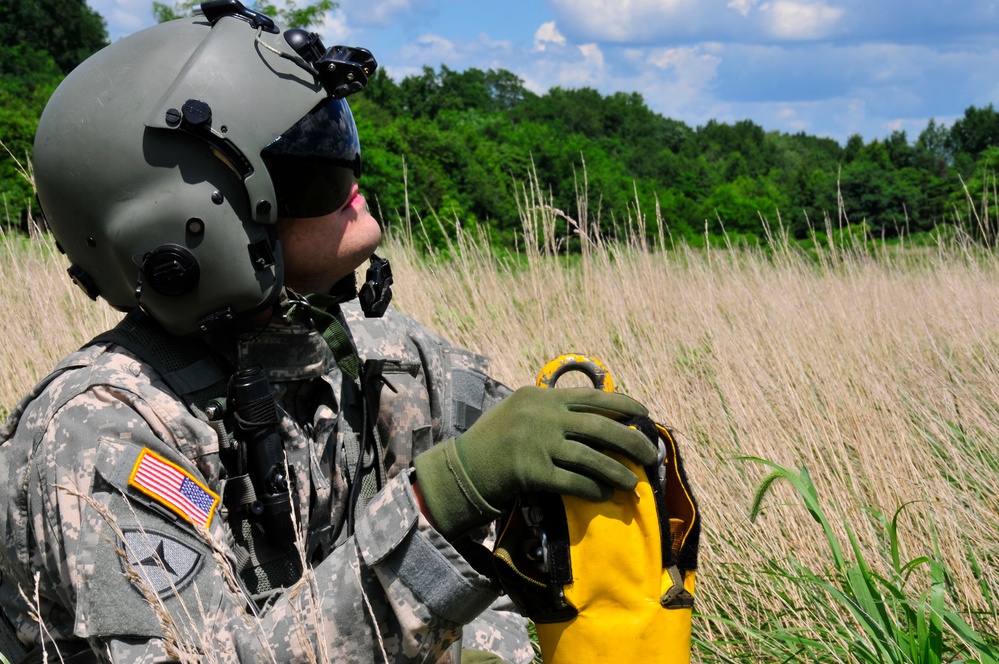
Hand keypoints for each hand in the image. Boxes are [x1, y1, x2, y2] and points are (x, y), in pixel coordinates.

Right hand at [412, 386, 657, 538]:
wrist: (464, 467)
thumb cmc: (495, 439)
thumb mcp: (520, 409)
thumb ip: (552, 408)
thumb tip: (594, 416)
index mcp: (542, 397)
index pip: (591, 397)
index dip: (623, 405)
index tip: (644, 414)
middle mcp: (542, 416)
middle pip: (599, 427)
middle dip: (630, 441)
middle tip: (650, 454)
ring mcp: (537, 444)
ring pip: (590, 458)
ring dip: (617, 472)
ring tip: (633, 483)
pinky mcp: (532, 472)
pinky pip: (573, 482)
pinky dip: (593, 488)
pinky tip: (605, 494)